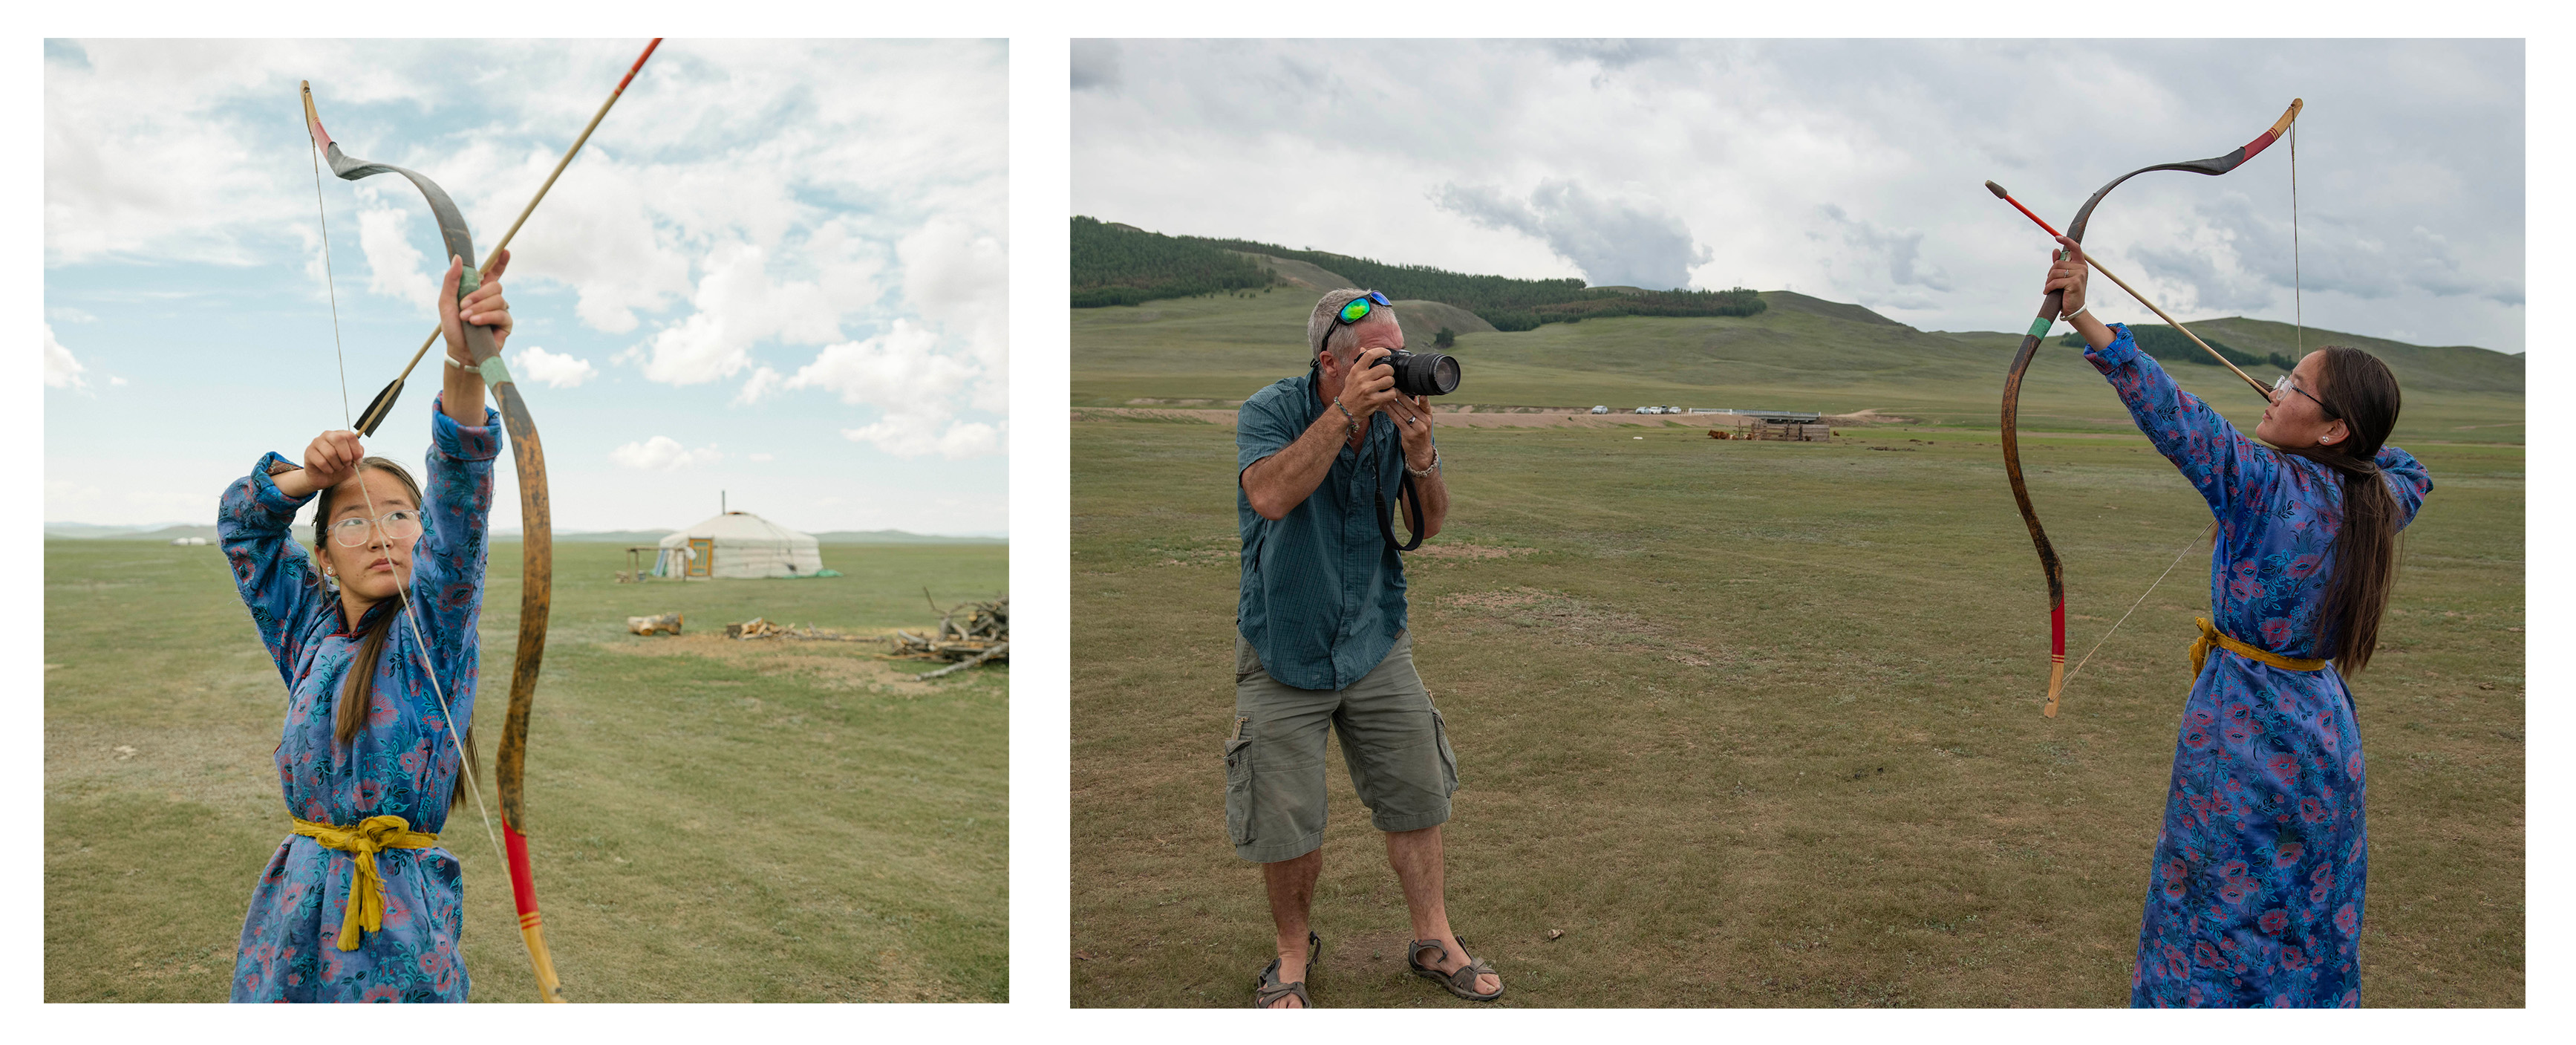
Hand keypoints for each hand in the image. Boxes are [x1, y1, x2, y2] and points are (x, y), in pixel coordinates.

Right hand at [301, 430, 365, 490]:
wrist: (324, 478)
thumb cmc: (339, 468)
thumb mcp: (353, 462)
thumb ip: (358, 455)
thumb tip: (359, 453)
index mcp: (340, 434)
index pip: (350, 436)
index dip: (356, 450)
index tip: (356, 460)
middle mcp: (328, 435)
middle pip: (339, 439)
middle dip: (346, 456)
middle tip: (346, 464)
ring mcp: (317, 442)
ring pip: (330, 453)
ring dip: (337, 465)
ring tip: (337, 468)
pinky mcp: (309, 452)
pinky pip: (322, 462)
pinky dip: (328, 470)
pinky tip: (328, 470)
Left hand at [439, 249, 512, 363]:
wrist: (459, 350)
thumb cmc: (452, 327)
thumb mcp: (446, 301)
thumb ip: (451, 280)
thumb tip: (459, 258)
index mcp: (479, 290)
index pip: (493, 272)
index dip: (500, 262)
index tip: (505, 251)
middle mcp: (492, 299)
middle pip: (496, 285)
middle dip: (479, 294)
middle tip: (463, 306)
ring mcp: (501, 310)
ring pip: (498, 299)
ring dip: (479, 308)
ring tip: (467, 319)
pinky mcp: (506, 324)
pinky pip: (501, 313)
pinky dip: (486, 316)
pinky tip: (476, 323)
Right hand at [1336, 346, 1399, 419]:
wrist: (1345, 410)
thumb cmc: (1350, 392)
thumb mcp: (1352, 375)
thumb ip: (1359, 363)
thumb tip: (1363, 349)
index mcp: (1356, 370)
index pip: (1370, 355)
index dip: (1381, 351)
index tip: (1387, 353)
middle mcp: (1361, 378)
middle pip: (1384, 368)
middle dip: (1390, 370)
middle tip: (1388, 374)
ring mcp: (1368, 389)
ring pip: (1390, 380)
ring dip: (1391, 382)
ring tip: (1387, 385)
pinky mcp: (1373, 400)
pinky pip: (1391, 393)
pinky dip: (1392, 393)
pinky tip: (1387, 394)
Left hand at [1390, 393, 1436, 466]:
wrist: (1421, 453)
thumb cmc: (1420, 434)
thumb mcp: (1423, 421)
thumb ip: (1418, 409)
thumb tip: (1412, 395)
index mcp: (1429, 416)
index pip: (1426, 405)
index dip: (1423, 399)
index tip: (1417, 392)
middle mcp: (1425, 422)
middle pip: (1412, 407)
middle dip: (1402, 397)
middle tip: (1394, 389)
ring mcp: (1417, 429)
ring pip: (1403, 413)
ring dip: (1394, 404)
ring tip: (1387, 397)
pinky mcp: (1409, 435)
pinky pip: (1398, 421)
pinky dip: (1392, 413)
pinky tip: (1387, 408)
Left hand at [2044, 236, 2089, 316]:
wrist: (2074, 309)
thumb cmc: (2068, 293)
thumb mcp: (2064, 277)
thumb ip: (2060, 264)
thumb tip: (2055, 250)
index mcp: (2081, 264)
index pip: (2075, 248)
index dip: (2066, 241)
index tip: (2057, 237)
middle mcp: (2082, 268)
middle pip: (2058, 263)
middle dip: (2050, 273)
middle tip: (2050, 283)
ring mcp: (2079, 275)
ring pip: (2055, 272)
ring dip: (2048, 282)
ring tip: (2050, 289)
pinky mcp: (2074, 283)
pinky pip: (2055, 281)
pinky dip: (2048, 287)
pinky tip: (2048, 292)